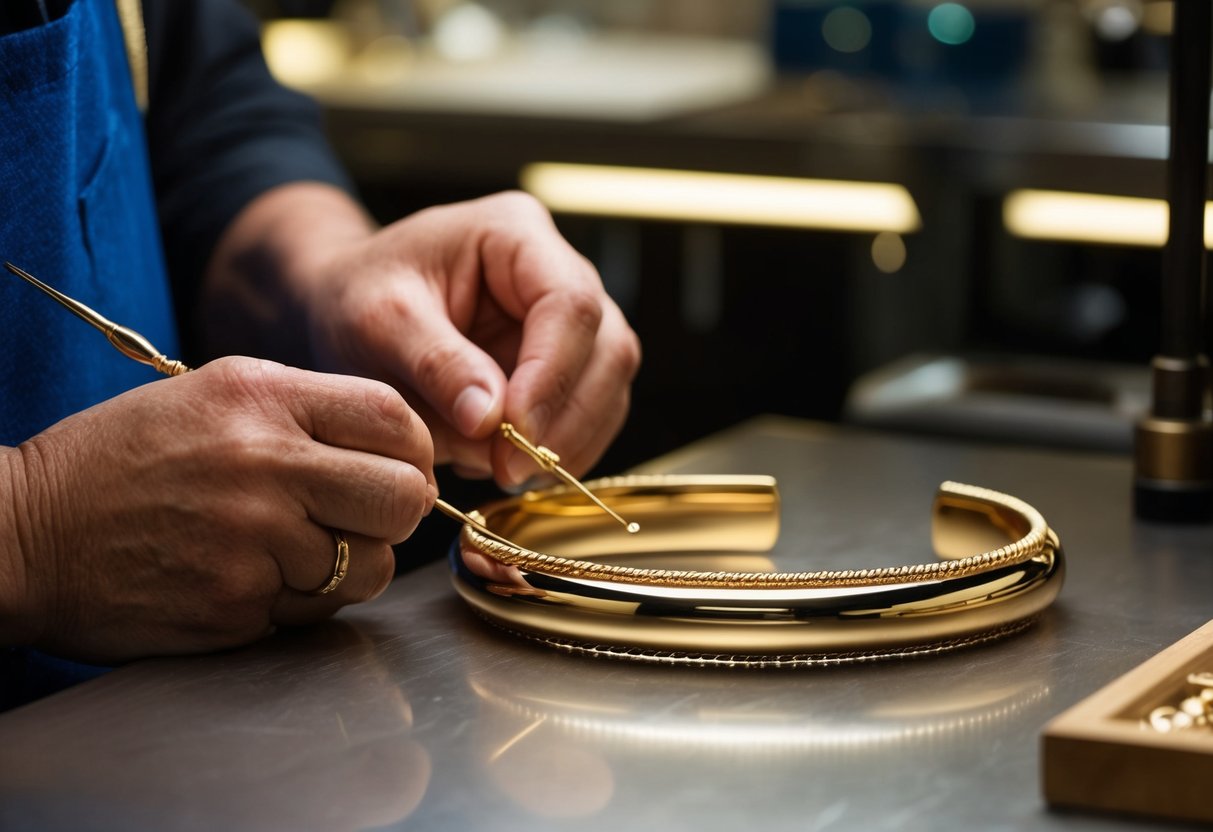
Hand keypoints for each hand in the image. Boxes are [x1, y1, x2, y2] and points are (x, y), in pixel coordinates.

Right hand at [2, 356, 433, 661]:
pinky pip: (320, 609)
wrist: (25, 531)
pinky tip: (256, 576)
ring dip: (353, 565)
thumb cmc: (123, 459)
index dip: (415, 449)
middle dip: (397, 512)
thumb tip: (403, 455)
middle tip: (363, 516)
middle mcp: (266, 462)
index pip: (396, 417)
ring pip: (372, 565)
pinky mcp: (237, 604)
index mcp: (263, 396)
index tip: (399, 467)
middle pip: (402, 496)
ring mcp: (252, 540)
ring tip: (298, 549)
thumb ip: (309, 413)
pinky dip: (303, 599)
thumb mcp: (214, 396)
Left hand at [302, 191, 640, 485]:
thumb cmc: (358, 296)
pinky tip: (507, 465)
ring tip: (503, 472)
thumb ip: (436, 363)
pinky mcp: (565, 367)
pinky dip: (557, 449)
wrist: (347, 309)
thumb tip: (493, 420)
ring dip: (568, 442)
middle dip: (567, 419)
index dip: (553, 374)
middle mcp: (559, 272)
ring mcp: (570, 322)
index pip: (569, 304)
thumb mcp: (378, 320)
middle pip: (609, 348)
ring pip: (609, 387)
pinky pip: (589, 414)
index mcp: (517, 234)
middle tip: (509, 470)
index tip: (515, 433)